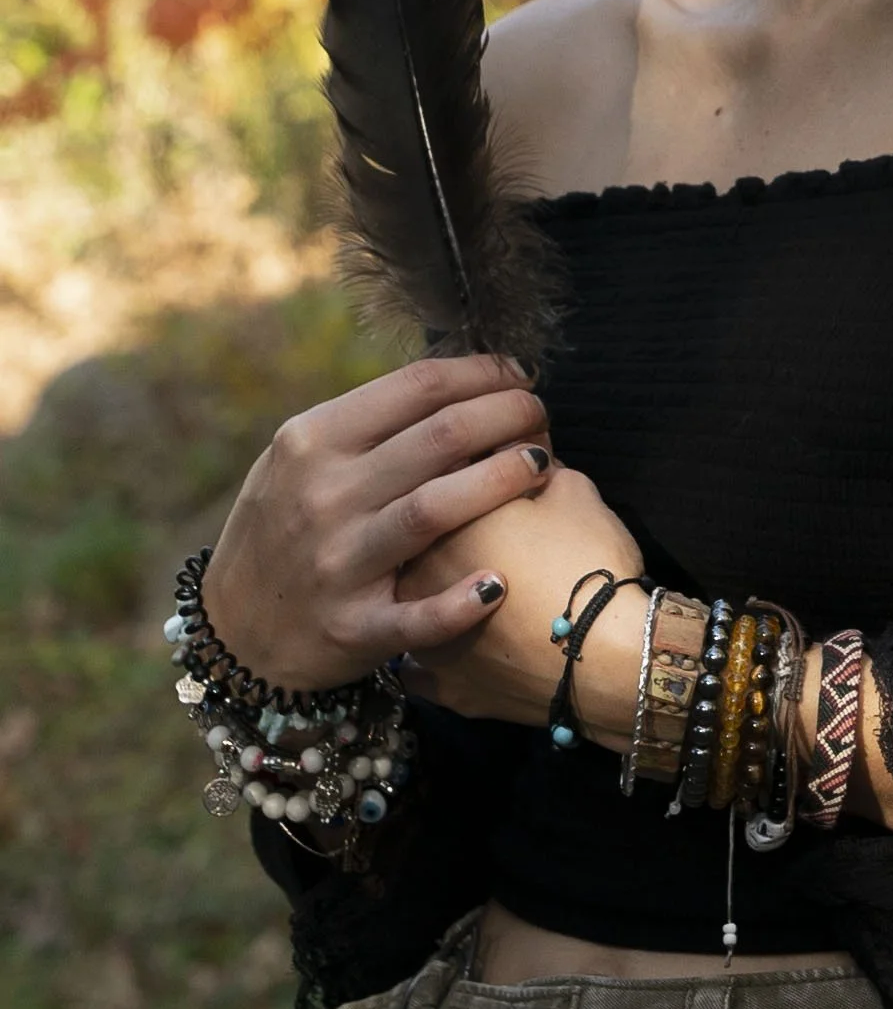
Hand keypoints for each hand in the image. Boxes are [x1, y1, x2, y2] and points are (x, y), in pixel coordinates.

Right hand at [202, 352, 554, 691]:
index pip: (418, 386)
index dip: (482, 373)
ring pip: (437, 508)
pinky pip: (419, 615)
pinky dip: (462, 600)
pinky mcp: (353, 628)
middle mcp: (324, 495)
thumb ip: (367, 422)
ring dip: (502, 480)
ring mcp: (338, 563)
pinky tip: (499, 583)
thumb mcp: (300, 459)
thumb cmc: (286, 525)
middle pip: (441, 437)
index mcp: (313, 440)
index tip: (519, 374)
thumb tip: (458, 381)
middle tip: (540, 414)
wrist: (233, 634)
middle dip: (507, 415)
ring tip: (543, 464)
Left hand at [395, 465, 646, 736]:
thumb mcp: (570, 489)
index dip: (478, 465)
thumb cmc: (587, 562)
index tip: (507, 469)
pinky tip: (464, 637)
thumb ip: (527, 464)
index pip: (444, 472)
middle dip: (455, 525)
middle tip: (501, 526)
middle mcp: (414, 573)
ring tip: (479, 579)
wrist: (603, 658)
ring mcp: (420, 636)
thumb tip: (516, 453)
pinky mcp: (439, 685)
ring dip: (436, 585)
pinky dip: (442, 648)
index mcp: (443, 514)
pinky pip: (423, 663)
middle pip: (422, 538)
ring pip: (414, 601)